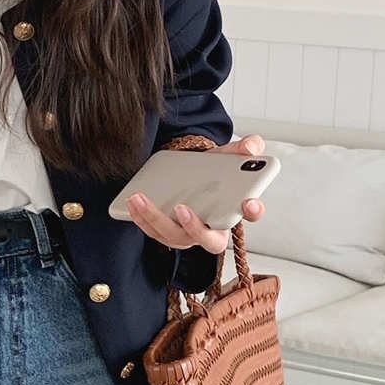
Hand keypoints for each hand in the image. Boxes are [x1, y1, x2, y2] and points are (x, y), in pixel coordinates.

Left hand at [125, 133, 266, 253]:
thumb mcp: (228, 156)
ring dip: (155, 218)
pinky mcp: (167, 234)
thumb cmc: (212, 172)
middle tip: (182, 208)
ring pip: (173, 236)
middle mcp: (213, 231)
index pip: (250, 215)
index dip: (253, 210)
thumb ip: (245, 148)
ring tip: (139, 198)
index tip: (249, 202)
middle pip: (207, 238)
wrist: (189, 176)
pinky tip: (131, 201)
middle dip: (194, 227)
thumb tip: (252, 145)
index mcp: (235, 211)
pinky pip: (153, 232)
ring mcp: (188, 236)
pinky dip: (141, 218)